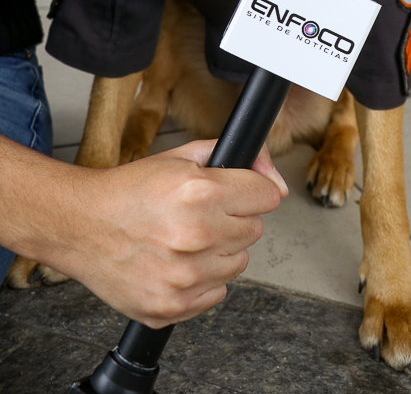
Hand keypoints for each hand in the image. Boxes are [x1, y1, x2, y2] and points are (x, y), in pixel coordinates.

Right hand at [0, 136, 285, 325]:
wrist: (81, 225)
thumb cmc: (130, 190)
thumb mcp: (182, 157)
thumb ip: (237, 158)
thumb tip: (277, 181)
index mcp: (200, 193)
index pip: (267, 196)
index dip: (251, 190)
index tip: (234, 192)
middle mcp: (195, 236)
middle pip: (254, 230)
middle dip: (232, 218)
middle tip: (198, 213)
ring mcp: (183, 277)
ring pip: (238, 263)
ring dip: (219, 250)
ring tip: (184, 237)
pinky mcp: (171, 306)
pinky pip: (217, 292)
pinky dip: (203, 279)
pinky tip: (176, 261)